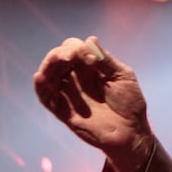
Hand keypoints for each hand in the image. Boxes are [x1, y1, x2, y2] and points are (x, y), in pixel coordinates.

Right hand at [34, 35, 151, 171]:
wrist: (131, 133)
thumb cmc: (130, 103)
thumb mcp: (122, 76)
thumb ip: (106, 60)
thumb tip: (90, 39)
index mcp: (90, 67)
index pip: (73, 48)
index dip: (77, 48)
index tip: (92, 59)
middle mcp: (76, 78)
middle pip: (58, 59)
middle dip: (61, 54)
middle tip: (71, 56)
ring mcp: (68, 93)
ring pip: (49, 75)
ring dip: (49, 65)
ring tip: (57, 61)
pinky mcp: (62, 111)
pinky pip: (45, 97)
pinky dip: (40, 87)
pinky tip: (40, 77)